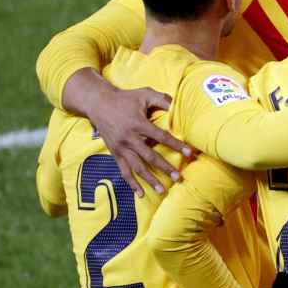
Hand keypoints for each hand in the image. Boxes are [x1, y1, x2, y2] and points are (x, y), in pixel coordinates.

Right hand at [79, 81, 192, 195]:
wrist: (98, 103)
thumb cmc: (125, 98)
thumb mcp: (145, 93)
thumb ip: (163, 99)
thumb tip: (179, 106)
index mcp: (138, 124)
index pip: (161, 137)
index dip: (176, 145)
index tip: (189, 153)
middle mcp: (129, 139)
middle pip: (150, 157)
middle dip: (165, 168)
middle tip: (178, 178)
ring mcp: (121, 148)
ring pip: (137, 167)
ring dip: (150, 180)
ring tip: (162, 190)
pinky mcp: (115, 153)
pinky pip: (124, 171)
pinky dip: (132, 183)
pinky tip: (140, 194)